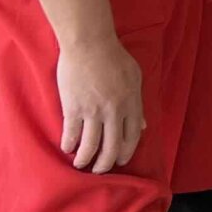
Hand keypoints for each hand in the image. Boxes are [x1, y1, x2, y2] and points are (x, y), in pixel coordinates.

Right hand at [54, 35, 145, 172]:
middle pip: (112, 147)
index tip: (121, 159)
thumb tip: (144, 125)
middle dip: (106, 164)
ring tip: (81, 164)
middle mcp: (114, 111)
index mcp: (132, 103)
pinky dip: (69, 145)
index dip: (127, 152)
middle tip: (100, 169)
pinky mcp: (74, 108)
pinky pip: (72, 134)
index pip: (133, 136)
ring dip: (85, 160)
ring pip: (91, 146)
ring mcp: (93, 111)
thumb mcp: (135, 77)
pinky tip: (68, 148)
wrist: (89, 42)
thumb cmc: (113, 56)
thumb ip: (139, 103)